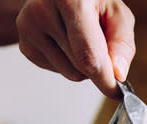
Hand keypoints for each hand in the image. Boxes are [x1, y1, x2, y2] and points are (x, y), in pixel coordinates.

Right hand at [15, 0, 134, 97]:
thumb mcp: (116, 12)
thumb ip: (122, 43)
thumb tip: (117, 74)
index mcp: (70, 0)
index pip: (88, 55)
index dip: (105, 79)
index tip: (116, 91)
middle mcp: (42, 11)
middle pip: (80, 68)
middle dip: (98, 66)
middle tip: (100, 42)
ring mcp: (28, 27)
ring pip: (69, 73)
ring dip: (82, 64)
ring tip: (80, 36)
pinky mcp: (24, 43)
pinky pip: (56, 70)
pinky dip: (67, 62)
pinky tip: (66, 39)